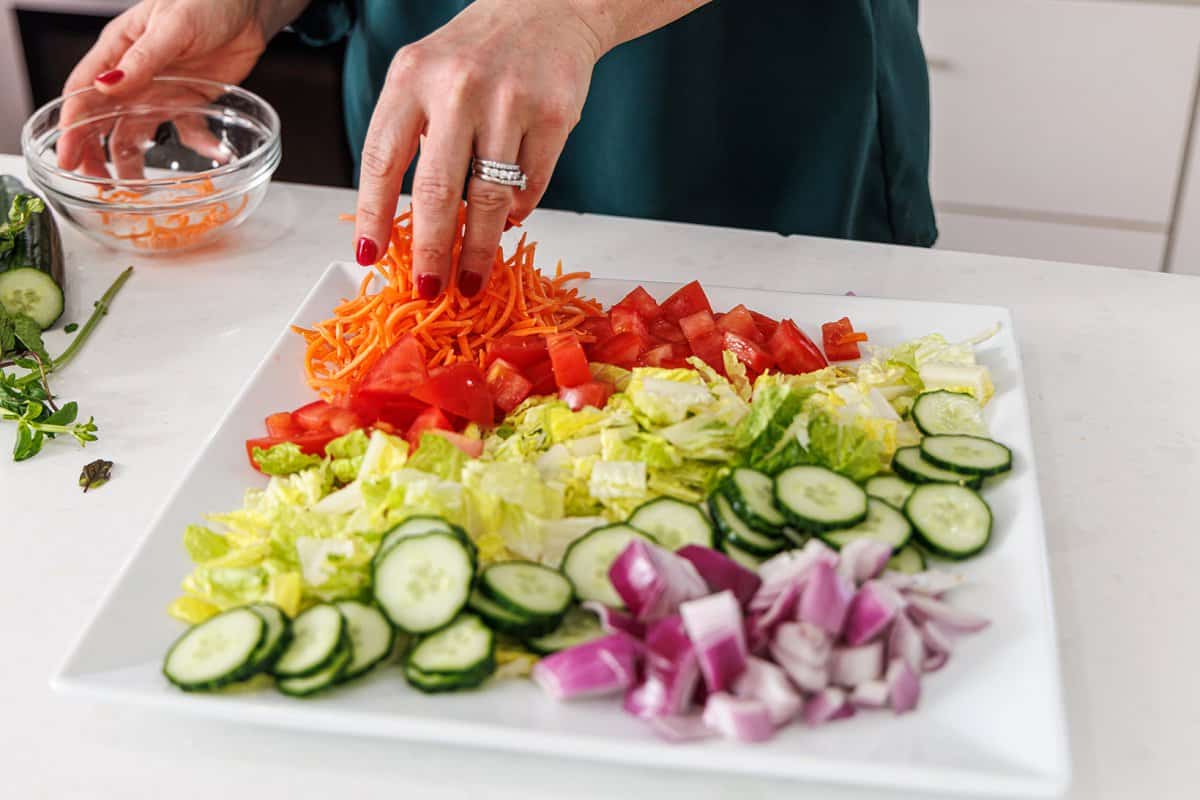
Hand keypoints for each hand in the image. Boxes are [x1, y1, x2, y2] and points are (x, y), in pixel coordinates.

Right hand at [57, 0, 290, 178]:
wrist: (247, 6)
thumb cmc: (204, 1)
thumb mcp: (170, 26)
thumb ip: (141, 59)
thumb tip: (107, 86)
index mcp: (118, 52)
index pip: (83, 93)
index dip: (72, 127)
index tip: (66, 158)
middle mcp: (135, 77)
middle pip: (104, 121)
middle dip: (96, 154)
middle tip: (98, 185)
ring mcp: (163, 92)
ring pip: (138, 133)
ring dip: (135, 162)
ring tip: (137, 191)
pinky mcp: (193, 101)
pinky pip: (190, 131)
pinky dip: (199, 145)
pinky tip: (213, 153)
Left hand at [353, 0, 607, 297]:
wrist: (546, 8)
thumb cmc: (476, 54)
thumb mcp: (425, 76)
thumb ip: (413, 135)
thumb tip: (410, 223)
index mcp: (410, 77)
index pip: (381, 159)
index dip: (373, 215)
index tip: (370, 256)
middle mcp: (457, 87)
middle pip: (436, 189)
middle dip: (431, 251)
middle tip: (430, 288)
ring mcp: (509, 100)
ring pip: (490, 197)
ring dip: (478, 249)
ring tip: (472, 279)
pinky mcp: (554, 114)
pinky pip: (532, 185)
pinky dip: (518, 211)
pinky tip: (509, 220)